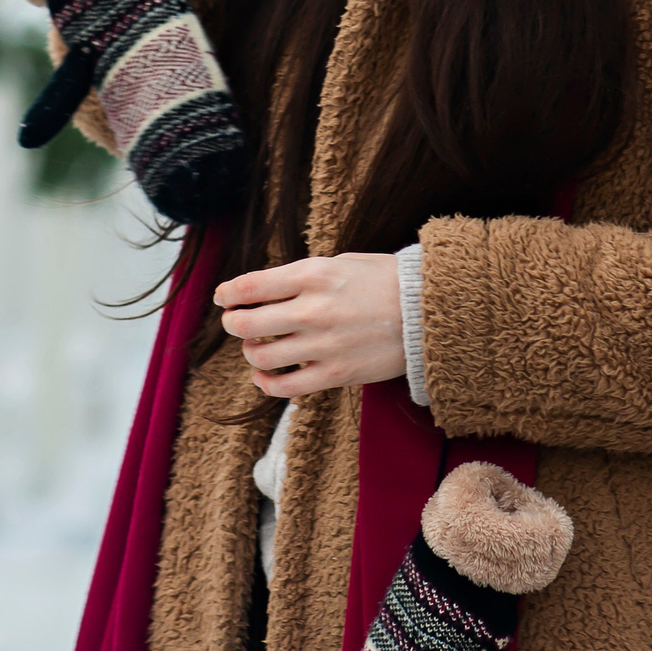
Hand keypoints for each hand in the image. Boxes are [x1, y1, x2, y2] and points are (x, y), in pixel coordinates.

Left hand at [215, 253, 403, 398]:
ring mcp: (323, 345)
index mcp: (312, 275)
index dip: (228, 293)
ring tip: (257, 346)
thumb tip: (264, 290)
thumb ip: (301, 276)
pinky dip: (265, 383)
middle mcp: (313, 310)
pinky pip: (285, 387)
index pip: (250, 287)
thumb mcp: (340, 263)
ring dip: (250, 352)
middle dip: (233, 323)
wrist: (428, 310)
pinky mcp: (336, 374)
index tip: (223, 297)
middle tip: (235, 322)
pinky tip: (264, 376)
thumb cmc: (384, 281)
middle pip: (247, 323)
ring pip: (261, 357)